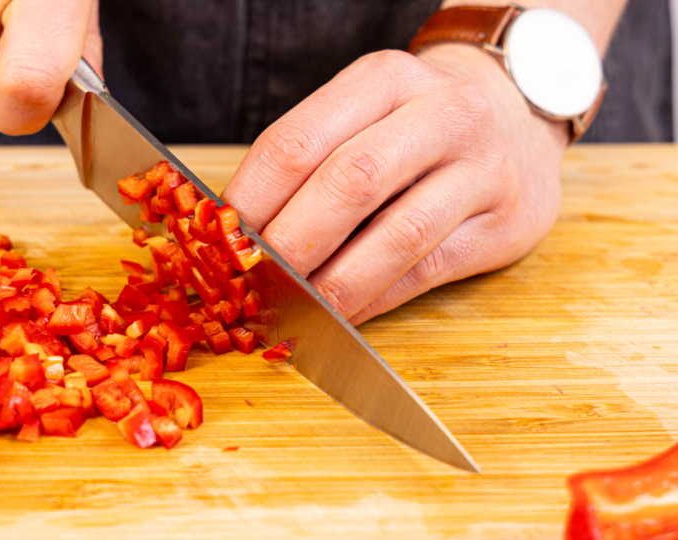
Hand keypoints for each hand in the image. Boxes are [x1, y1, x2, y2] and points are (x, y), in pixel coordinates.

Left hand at [222, 45, 569, 324]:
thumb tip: (240, 233)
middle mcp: (441, 114)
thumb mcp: (365, 111)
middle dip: (291, 245)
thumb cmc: (415, 122)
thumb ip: (311, 161)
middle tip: (252, 285)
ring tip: (292, 310)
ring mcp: (482, 169)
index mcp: (384, 79)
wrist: (518, 113)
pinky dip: (375, 298)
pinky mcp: (506, 222)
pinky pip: (427, 270)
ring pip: (398, 234)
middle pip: (350, 184)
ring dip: (335, 283)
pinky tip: (342, 316)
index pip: (298, 142)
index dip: (251, 200)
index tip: (219, 243)